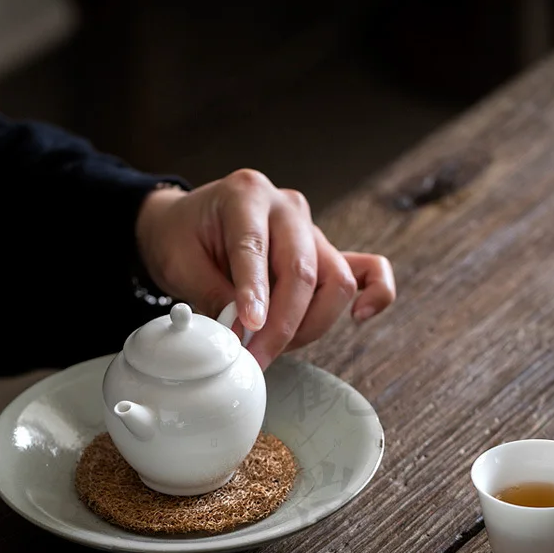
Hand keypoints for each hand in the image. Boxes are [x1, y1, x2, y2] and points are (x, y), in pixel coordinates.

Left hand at [135, 169, 395, 368]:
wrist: (190, 225)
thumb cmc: (183, 238)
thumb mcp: (179, 261)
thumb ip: (211, 294)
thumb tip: (240, 334)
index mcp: (246, 194)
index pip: (254, 247)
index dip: (253, 293)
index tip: (247, 330)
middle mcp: (287, 208)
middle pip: (303, 271)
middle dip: (282, 325)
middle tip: (256, 358)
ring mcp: (313, 230)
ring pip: (336, 282)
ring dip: (310, 325)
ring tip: (274, 345)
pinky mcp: (327, 252)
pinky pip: (369, 270)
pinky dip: (375, 294)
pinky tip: (361, 316)